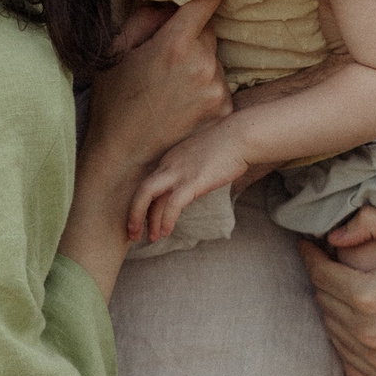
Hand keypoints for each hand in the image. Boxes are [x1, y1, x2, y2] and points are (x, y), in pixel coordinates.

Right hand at [60, 0, 230, 303]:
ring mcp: (215, 89)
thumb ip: (144, 18)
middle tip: (167, 57)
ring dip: (200, 65)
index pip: (206, 2)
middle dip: (193, 37)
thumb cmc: (113, 103)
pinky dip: (206, 89)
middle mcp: (202, 63)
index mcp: (174, 44)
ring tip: (171, 88)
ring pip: (215, 60)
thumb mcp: (116, 53)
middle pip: (209, 33)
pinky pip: (219, 86)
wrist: (124, 157)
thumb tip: (168, 0)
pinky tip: (182, 105)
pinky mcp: (222, 110)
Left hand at [130, 121, 250, 241]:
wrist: (241, 136)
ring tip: (149, 238)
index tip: (145, 222)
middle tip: (133, 234)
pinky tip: (166, 232)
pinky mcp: (193, 181)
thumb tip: (195, 183)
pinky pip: (172, 204)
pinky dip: (166, 220)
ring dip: (144, 220)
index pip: (150, 185)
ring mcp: (179, 172)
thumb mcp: (202, 156)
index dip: (144, 206)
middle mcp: (169, 164)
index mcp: (171, 159)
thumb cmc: (228, 145)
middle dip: (134, 214)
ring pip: (148, 195)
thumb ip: (193, 169)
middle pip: (142, 190)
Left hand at [297, 207, 375, 375]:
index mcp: (369, 296)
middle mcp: (370, 334)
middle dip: (324, 279)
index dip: (312, 256)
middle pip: (324, 301)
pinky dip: (350, 336)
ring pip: (333, 329)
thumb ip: (369, 221)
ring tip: (346, 288)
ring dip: (335, 307)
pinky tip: (360, 317)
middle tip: (330, 264)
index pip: (320, 274)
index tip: (310, 246)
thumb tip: (330, 235)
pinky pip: (351, 355)